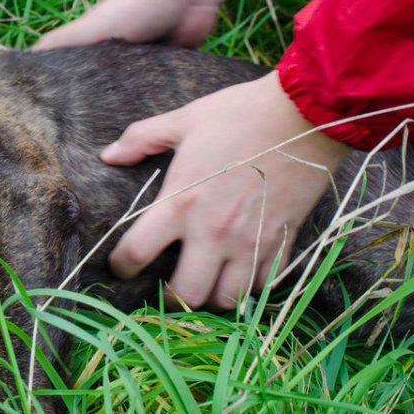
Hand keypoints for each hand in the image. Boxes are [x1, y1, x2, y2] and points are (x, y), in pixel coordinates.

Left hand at [105, 72, 350, 309]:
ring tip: (204, 284)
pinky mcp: (282, 242)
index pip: (137, 253)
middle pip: (185, 294)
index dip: (122, 266)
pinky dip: (248, 286)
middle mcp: (213, 231)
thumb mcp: (184, 121)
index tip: (122, 266)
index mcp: (181, 202)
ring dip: (211, 297)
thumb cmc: (240, 115)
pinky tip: (239, 273)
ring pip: (227, 299)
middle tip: (166, 288)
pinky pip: (263, 284)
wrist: (305, 114)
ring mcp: (250, 241)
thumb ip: (141, 138)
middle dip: (170, 299)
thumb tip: (108, 155)